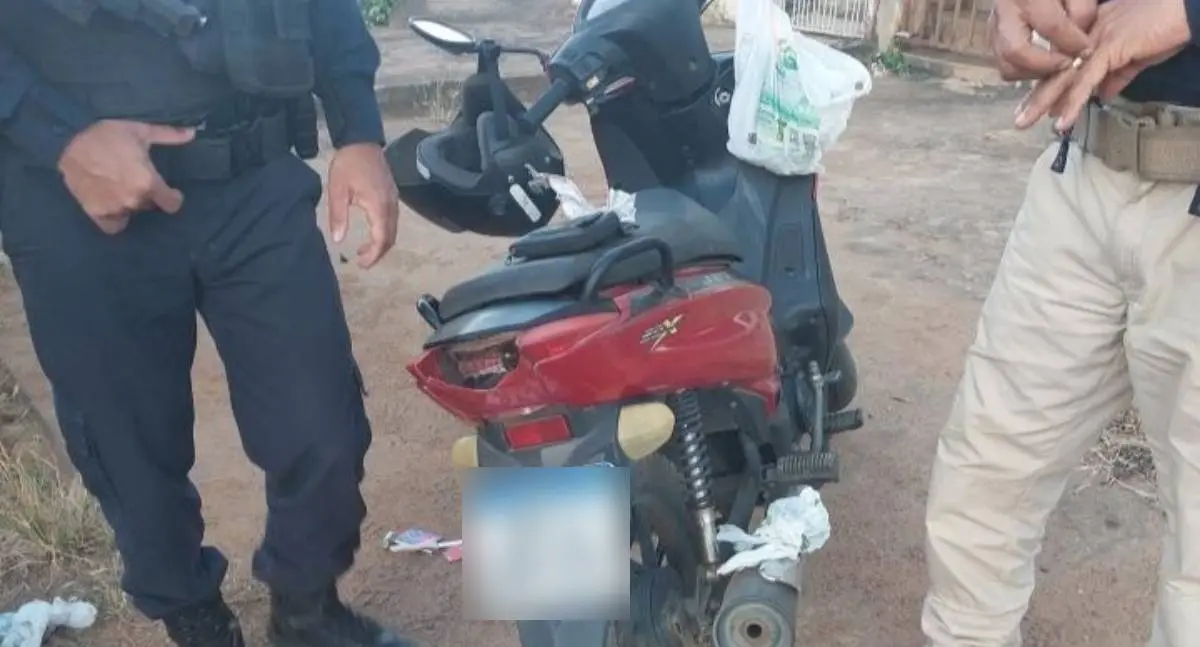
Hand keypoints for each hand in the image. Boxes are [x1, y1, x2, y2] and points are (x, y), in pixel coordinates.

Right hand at [57, 120, 194, 233]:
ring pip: (132, 213)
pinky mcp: (96, 211)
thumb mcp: (140, 131)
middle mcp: (133, 199)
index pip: (172, 204)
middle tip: (136, 180)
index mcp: (148, 183)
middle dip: (147, 195)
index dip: (173, 198)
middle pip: (150, 206)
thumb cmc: (107, 135)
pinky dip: (115, 218)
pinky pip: (113, 225)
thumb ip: (168, 135)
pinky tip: (112, 205)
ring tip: (122, 189)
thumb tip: (193, 132)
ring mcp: (114, 207)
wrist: (68, 140)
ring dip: (130, 204)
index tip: (171, 192)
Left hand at [326, 143, 398, 268]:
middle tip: (362, 262)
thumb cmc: (348, 164)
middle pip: (391, 237)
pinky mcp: (392, 195)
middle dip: (378, 253)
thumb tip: (338, 240)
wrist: (362, 140)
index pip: (381, 238)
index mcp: (378, 206)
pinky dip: (383, 232)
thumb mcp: (337, 190)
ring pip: (393, 230)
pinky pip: (392, 220)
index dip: (373, 255)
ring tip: (364, 250)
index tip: (361, 264)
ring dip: (381, 243)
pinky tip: (371, 232)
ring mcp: (394, 200)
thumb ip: (338, 216)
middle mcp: (391, 205)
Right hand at [989, 0, 1095, 80]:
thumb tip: (1078, 46)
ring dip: (1032, 72)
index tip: (1086, 51)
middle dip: (1044, 66)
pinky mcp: (991, 37)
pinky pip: (1003, 64)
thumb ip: (1082, 12)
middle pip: (1014, 51)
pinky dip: (1023, 69)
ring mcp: (993, 27)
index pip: (1051, 26)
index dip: (1072, 43)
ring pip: (1004, 65)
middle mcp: (1004, 12)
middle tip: (1066, 64)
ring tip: (1054, 65)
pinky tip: (1042, 61)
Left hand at [1014, 0, 1191, 130]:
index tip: (1037, 106)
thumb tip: (1104, 95)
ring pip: (1065, 75)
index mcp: (1093, 35)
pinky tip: (1062, 120)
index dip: (1050, 84)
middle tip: (1020, 118)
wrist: (1187, 9)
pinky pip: (1087, 79)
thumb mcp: (1138, 57)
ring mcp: (1097, 41)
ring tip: (1025, 122)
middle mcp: (1089, 36)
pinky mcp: (1111, 48)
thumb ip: (1119, 75)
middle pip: (1057, 69)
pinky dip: (1074, 102)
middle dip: (1037, 95)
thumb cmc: (1167, 27)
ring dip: (1044, 101)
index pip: (1065, 63)